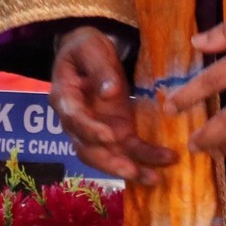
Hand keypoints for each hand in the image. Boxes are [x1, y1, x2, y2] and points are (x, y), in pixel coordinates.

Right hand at [49, 27, 174, 185]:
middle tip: (132, 171)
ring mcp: (96, 130)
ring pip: (107, 156)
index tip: (108, 137)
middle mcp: (77, 121)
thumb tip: (109, 92)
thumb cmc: (86, 47)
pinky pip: (127, 149)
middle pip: (88, 148)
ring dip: (129, 169)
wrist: (90, 52)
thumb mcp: (91, 48)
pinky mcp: (115, 131)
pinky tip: (161, 166)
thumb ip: (100, 69)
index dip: (90, 130)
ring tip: (153, 179)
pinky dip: (143, 159)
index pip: (73, 118)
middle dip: (110, 162)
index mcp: (64, 97)